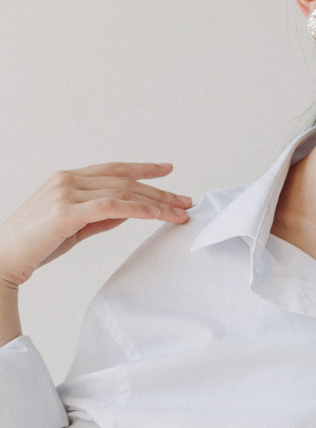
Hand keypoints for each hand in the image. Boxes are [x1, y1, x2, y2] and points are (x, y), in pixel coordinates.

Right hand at [0, 162, 191, 289]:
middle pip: (124, 180)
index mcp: (68, 180)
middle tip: (186, 201)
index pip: (113, 170)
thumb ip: (99, 216)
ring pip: (122, 191)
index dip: (143, 169)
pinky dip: (136, 209)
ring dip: (155, 202)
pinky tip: (155, 214)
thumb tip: (126, 211)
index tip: (168, 172)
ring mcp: (66, 193)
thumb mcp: (73, 227)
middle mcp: (67, 180)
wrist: (3, 257)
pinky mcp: (66, 212)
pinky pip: (110, 206)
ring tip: (179, 212)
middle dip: (159, 190)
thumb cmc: (36, 245)